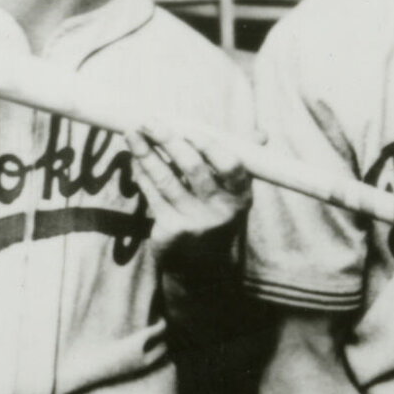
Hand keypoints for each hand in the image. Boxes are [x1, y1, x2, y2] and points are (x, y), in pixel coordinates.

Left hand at [129, 121, 248, 252]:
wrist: (200, 270)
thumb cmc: (216, 219)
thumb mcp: (234, 196)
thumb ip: (239, 164)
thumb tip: (261, 134)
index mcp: (240, 197)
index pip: (230, 165)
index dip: (208, 144)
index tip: (186, 127)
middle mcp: (219, 211)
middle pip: (193, 169)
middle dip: (169, 141)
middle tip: (150, 122)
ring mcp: (193, 223)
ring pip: (166, 180)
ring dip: (146, 154)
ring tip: (132, 133)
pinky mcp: (170, 232)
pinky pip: (152, 195)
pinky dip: (142, 174)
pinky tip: (135, 159)